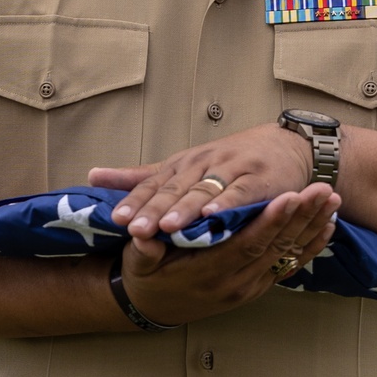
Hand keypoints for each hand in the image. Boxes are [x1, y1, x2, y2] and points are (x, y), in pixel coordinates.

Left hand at [88, 123, 313, 239]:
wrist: (284, 146)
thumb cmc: (229, 162)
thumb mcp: (181, 167)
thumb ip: (140, 177)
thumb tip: (93, 175)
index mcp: (182, 165)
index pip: (154, 184)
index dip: (136, 201)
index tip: (118, 220)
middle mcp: (202, 164)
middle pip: (175, 188)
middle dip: (155, 209)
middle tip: (137, 230)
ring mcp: (230, 170)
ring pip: (203, 190)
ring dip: (186, 208)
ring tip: (169, 227)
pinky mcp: (258, 179)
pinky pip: (240, 193)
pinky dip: (226, 204)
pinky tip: (214, 217)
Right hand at [119, 183, 339, 326]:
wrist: (154, 309)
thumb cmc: (147, 278)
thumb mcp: (138, 263)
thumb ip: (144, 248)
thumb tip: (141, 233)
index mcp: (207, 273)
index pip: (245, 245)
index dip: (269, 222)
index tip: (289, 196)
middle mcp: (234, 283)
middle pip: (275, 248)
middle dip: (301, 218)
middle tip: (322, 190)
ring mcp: (248, 287)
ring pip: (286, 255)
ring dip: (312, 227)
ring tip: (332, 201)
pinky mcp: (256, 286)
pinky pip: (288, 265)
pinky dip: (310, 245)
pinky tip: (326, 225)